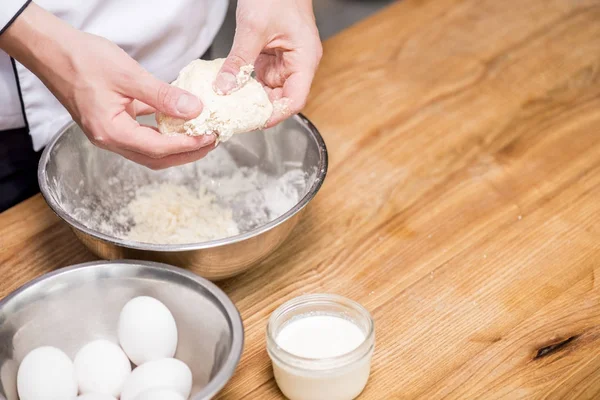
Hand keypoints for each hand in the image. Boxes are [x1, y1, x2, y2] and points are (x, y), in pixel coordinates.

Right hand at [0, 4, 215, 169]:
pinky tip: (179, 122)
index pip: (158, 148)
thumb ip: (162, 95)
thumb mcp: (128, 75)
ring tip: (201, 135)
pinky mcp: (111, 123)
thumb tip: (194, 109)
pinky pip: (142, 135)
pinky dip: (163, 132)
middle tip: (212, 141)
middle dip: (187, 152)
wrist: (51, 50)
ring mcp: (109, 133)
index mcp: (111, 132)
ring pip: (150, 149)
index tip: (210, 137)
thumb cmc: (81, 59)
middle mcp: (109, 139)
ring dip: (177, 145)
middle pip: (156, 158)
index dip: (188, 145)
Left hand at [214, 0, 321, 126]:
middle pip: (281, 98)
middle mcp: (297, 64)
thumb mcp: (253, 28)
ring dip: (250, 98)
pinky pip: (259, 77)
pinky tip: (230, 88)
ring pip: (268, 90)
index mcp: (304, 60)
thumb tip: (224, 88)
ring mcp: (284, 61)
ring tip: (228, 106)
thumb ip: (239, 61)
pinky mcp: (272, 56)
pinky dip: (245, 84)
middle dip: (258, 109)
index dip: (275, 115)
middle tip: (234, 116)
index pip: (295, 99)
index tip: (252, 122)